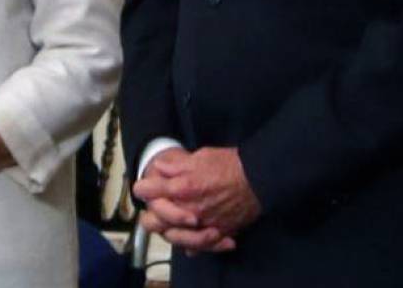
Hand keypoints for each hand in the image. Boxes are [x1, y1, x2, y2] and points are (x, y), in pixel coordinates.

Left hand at [133, 147, 256, 252]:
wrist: (259, 178)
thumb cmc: (230, 164)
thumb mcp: (201, 156)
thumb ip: (177, 165)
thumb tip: (160, 168)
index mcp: (182, 188)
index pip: (148, 191)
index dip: (143, 187)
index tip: (144, 187)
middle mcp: (189, 210)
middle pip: (155, 220)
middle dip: (151, 213)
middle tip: (155, 207)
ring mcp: (202, 224)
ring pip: (174, 236)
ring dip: (170, 229)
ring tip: (172, 223)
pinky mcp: (217, 233)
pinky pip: (199, 245)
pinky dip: (194, 243)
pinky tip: (193, 236)